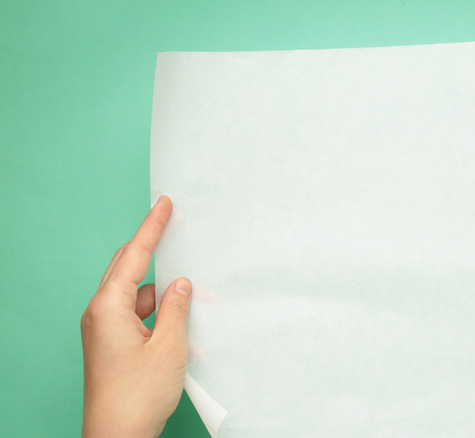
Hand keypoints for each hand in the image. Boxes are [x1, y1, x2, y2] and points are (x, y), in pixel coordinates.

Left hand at [81, 196, 190, 437]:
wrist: (117, 437)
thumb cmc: (137, 396)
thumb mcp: (168, 346)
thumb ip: (177, 309)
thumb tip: (180, 283)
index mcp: (108, 307)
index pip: (134, 256)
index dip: (151, 228)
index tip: (163, 204)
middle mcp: (100, 314)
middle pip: (127, 268)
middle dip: (150, 248)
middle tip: (171, 225)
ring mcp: (104, 331)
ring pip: (134, 293)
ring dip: (159, 286)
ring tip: (190, 281)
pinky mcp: (112, 346)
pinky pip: (135, 314)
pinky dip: (156, 308)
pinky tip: (179, 313)